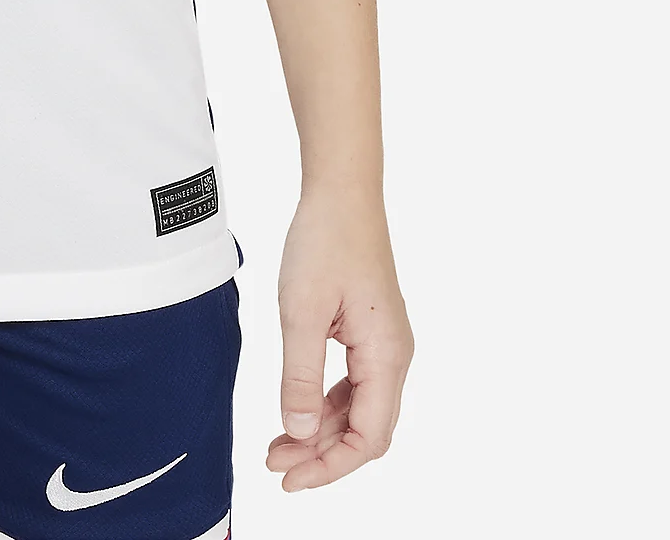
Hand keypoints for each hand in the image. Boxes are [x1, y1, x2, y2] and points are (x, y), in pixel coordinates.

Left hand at [265, 187, 412, 490]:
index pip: (368, 436)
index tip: (292, 478)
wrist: (342, 192)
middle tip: (275, 463)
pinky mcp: (369, 332)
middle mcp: (394, 356)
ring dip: (320, 431)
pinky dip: (324, 404)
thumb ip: (299, 376)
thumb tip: (297, 433)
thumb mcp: (302, 311)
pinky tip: (295, 412)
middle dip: (322, 454)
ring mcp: (384, 345)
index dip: (331, 466)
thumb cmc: (325, 241)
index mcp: (387, 355)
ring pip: (357, 409)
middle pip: (365, 429)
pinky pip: (352, 384)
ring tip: (277, 446)